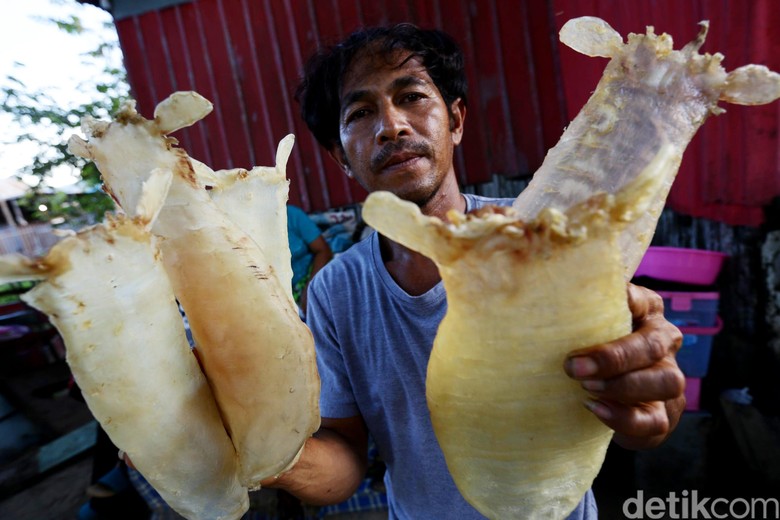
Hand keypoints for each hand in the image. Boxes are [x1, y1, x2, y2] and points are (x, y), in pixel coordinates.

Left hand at [564, 283, 685, 449]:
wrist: (594, 390)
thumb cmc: (585, 344)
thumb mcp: (579, 322)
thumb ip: (570, 308)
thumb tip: (528, 284)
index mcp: (646, 310)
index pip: (642, 300)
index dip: (627, 301)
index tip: (607, 302)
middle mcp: (664, 340)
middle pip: (654, 346)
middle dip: (614, 357)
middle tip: (574, 366)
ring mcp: (669, 378)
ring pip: (667, 382)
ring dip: (624, 387)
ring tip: (586, 387)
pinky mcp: (665, 413)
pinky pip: (656, 420)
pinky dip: (625, 418)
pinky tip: (595, 409)